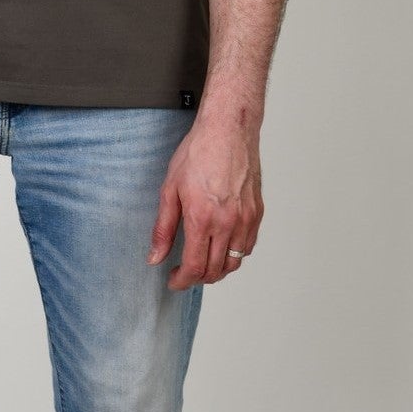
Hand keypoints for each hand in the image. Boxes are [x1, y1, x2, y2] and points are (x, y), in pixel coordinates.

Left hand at [148, 111, 262, 288]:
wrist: (228, 130)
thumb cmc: (199, 153)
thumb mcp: (169, 190)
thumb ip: (163, 228)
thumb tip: (155, 256)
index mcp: (203, 219)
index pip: (195, 267)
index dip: (182, 281)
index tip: (174, 280)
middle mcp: (228, 223)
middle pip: (216, 270)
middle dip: (198, 278)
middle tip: (184, 272)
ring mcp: (246, 219)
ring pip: (235, 262)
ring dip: (218, 270)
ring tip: (203, 262)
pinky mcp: (257, 212)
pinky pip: (248, 245)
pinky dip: (235, 254)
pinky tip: (222, 246)